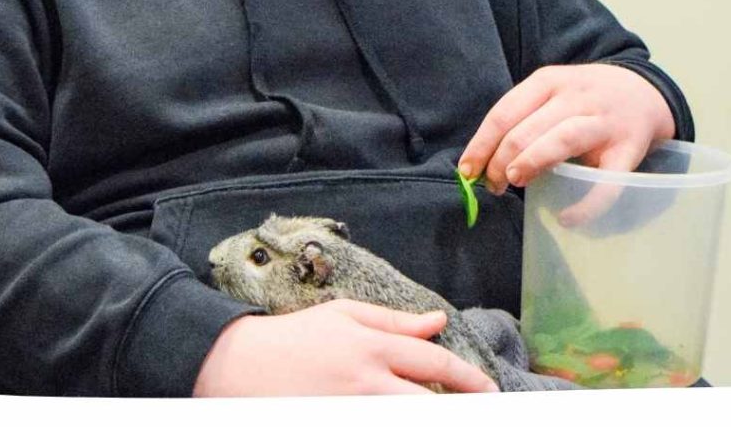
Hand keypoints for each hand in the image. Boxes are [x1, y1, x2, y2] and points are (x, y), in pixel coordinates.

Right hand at [192, 300, 499, 395]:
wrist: (240, 366)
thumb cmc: (296, 337)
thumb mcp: (344, 315)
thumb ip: (394, 321)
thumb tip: (437, 320)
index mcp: (371, 346)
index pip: (435, 363)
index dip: (468, 378)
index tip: (490, 390)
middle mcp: (367, 381)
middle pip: (429, 402)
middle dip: (462, 410)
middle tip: (485, 411)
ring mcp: (351, 410)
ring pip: (408, 417)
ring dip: (433, 416)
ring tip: (453, 416)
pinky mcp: (336, 424)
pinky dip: (399, 424)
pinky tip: (409, 419)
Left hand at [458, 64, 674, 223]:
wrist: (645, 92)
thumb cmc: (584, 99)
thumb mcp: (552, 92)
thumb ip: (524, 118)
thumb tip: (482, 162)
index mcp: (549, 81)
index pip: (504, 112)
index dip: (482, 144)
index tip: (467, 171)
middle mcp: (575, 97)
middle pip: (528, 127)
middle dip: (501, 159)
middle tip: (492, 184)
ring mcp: (604, 122)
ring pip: (563, 139)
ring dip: (533, 162)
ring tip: (514, 182)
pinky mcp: (630, 149)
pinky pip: (608, 181)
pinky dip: (587, 203)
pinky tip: (567, 217)